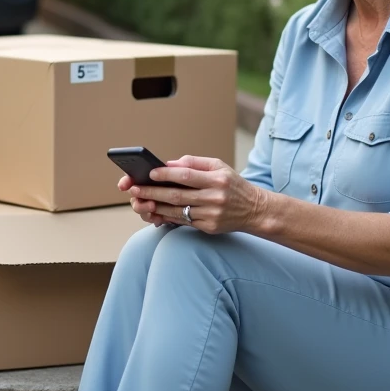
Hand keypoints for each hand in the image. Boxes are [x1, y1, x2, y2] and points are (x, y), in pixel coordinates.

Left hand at [126, 155, 265, 233]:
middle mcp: (214, 197)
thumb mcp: (219, 166)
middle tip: (134, 189)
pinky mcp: (209, 228)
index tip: (149, 173)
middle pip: (177, 195)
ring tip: (139, 202)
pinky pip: (183, 222)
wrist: (255, 210)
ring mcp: (211, 214)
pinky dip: (167, 217)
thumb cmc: (232, 184)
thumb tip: (168, 164)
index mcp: (217, 179)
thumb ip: (194, 163)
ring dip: (155, 206)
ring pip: (177, 211)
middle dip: (153, 192)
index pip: (187, 176)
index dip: (166, 174)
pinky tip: (154, 212)